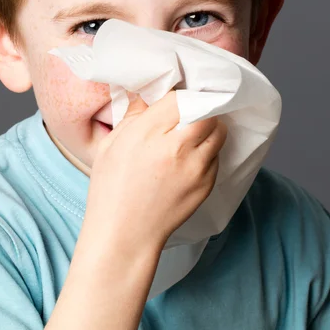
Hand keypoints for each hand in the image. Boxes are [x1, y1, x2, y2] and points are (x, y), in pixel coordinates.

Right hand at [81, 90, 226, 251]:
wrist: (124, 235)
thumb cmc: (111, 189)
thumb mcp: (111, 145)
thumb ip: (133, 115)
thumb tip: (148, 94)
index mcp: (148, 133)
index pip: (179, 97)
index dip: (179, 94)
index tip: (175, 98)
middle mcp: (177, 148)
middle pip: (207, 111)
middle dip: (202, 107)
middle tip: (192, 110)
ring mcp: (196, 168)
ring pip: (219, 132)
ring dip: (210, 127)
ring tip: (194, 131)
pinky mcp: (206, 185)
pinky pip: (217, 156)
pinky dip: (209, 150)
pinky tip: (192, 156)